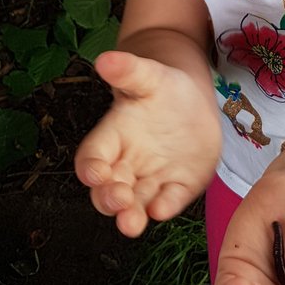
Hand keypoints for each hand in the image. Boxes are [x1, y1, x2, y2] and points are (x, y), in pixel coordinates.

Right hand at [74, 50, 220, 236]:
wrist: (194, 100)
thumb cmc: (163, 87)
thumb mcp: (149, 75)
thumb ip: (128, 70)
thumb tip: (105, 59)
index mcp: (112, 138)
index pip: (91, 158)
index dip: (90, 168)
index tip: (96, 174)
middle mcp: (126, 165)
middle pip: (107, 190)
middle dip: (109, 199)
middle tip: (118, 202)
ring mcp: (151, 179)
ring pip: (135, 204)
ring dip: (131, 216)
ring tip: (131, 225)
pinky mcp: (177, 187)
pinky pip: (167, 201)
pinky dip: (164, 207)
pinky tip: (163, 208)